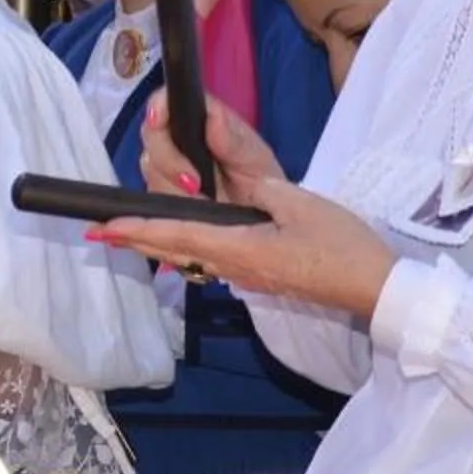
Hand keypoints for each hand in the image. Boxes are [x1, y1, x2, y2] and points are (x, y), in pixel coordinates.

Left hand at [104, 97, 396, 315]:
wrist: (372, 287)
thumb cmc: (343, 246)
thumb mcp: (302, 205)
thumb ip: (265, 190)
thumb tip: (244, 186)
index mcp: (241, 247)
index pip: (180, 235)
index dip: (140, 229)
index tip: (105, 228)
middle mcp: (234, 265)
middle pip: (174, 251)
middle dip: (136, 239)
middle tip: (99, 233)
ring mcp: (245, 274)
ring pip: (189, 257)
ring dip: (157, 244)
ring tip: (127, 233)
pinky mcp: (258, 274)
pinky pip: (209, 260)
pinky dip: (183, 250)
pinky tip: (176, 244)